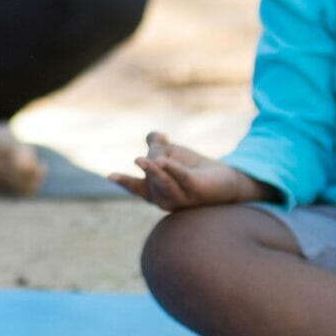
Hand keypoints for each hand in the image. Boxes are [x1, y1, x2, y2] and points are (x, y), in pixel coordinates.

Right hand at [110, 133, 272, 211]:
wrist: (225, 179)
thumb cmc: (194, 169)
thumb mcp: (172, 154)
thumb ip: (158, 144)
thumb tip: (153, 136)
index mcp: (155, 191)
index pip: (137, 187)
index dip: (124, 182)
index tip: (111, 176)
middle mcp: (165, 199)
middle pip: (150, 180)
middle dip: (148, 164)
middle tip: (144, 155)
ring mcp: (181, 198)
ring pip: (163, 185)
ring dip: (154, 172)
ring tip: (142, 160)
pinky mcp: (197, 192)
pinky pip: (183, 179)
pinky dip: (173, 170)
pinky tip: (165, 161)